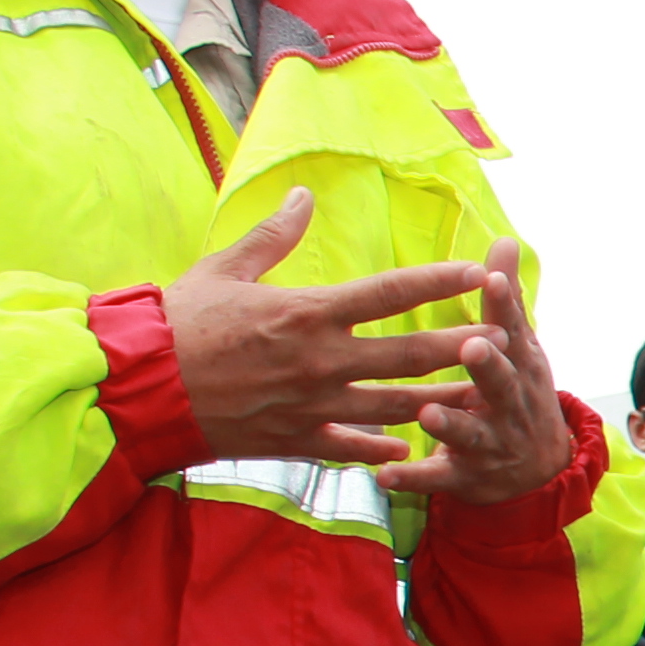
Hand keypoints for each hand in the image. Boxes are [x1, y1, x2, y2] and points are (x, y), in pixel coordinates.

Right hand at [163, 196, 487, 460]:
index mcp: (308, 313)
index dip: (440, 282)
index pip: (391, 293)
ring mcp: (312, 405)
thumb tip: (303, 196)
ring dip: (441, 402)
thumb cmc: (176, 321)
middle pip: (410, 355)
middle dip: (463, 348)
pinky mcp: (295, 440)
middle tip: (506, 342)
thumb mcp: (224, 268)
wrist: (138, 387)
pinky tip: (408, 447)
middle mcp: (321, 361)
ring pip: (395, 407)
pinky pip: (352, 448)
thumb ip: (273, 236)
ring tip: (480, 396)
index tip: (479, 274)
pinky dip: (382, 449)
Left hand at [381, 249, 576, 504]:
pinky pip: (437, 478)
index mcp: (520, 367)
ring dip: (450, 422)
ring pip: (469, 433)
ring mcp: (488, 443)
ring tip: (427, 412)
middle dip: (488, 366)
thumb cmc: (518, 395)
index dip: (504, 306)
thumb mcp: (522, 349)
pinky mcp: (465, 476)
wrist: (540, 475)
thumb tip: (505, 240)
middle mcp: (509, 404)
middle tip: (471, 345)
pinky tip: (385, 475)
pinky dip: (412, 478)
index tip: (491, 278)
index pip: (513, 331)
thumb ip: (507, 300)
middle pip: (501, 383)